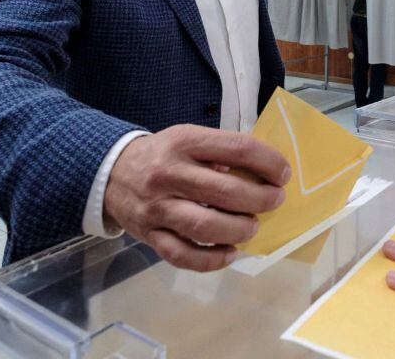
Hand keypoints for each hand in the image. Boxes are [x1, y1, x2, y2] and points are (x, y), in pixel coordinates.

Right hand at [103, 124, 289, 271]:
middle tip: (274, 201)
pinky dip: (211, 258)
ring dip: (238, 229)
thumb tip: (264, 170)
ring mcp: (157, 207)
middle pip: (224, 191)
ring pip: (204, 225)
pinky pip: (182, 255)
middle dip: (259, 199)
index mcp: (184, 141)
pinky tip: (230, 253)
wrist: (111, 172)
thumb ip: (220, 151)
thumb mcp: (188, 137)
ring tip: (252, 226)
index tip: (283, 174)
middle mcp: (168, 173)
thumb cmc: (163, 154)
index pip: (236, 148)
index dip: (267, 162)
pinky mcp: (149, 235)